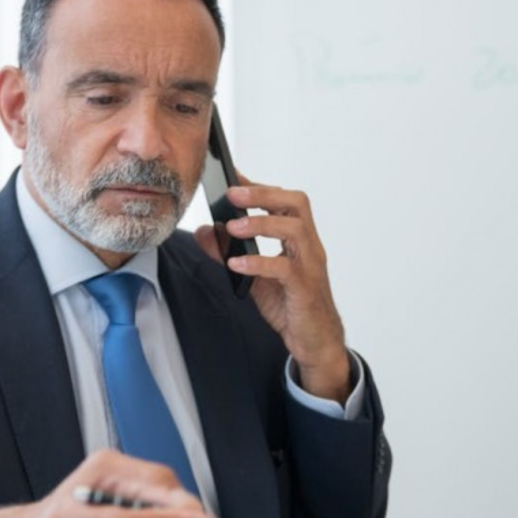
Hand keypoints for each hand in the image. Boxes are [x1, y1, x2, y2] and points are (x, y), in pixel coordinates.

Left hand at [194, 175, 350, 402]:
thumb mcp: (253, 276)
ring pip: (295, 230)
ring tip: (232, 228)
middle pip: (297, 204)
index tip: (233, 176)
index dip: (260, 186)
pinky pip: (284, 268)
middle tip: (232, 195)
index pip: (285, 200)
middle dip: (264, 194)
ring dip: (261, 224)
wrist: (314, 341)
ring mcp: (310, 266)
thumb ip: (229, 252)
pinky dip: (258, 263)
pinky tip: (236, 264)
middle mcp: (309, 247)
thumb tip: (203, 231)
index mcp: (299, 239)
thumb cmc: (290, 304)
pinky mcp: (305, 289)